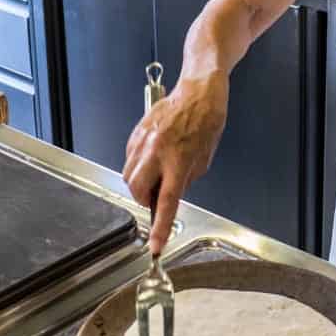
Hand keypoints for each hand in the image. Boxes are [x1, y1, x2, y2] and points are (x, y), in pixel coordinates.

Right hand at [123, 72, 228, 254]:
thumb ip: (186, 179)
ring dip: (140, 184)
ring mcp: (143, 140)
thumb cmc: (207, 119)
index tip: (156, 245)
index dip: (160, 227)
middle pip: (136, 190)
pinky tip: (152, 159)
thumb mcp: (205, 157)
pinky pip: (129, 158)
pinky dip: (138, 165)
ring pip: (128, 175)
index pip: (166, 202)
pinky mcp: (136, 132)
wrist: (198, 90)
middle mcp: (157, 151)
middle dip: (144, 200)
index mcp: (178, 160)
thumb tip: (171, 192)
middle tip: (157, 196)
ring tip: (157, 175)